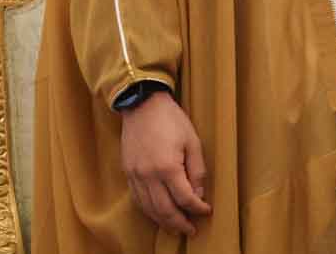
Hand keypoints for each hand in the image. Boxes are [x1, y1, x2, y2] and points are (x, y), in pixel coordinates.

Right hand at [120, 91, 210, 235]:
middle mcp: (148, 176)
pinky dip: (149, 211)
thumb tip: (198, 194)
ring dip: (163, 222)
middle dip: (179, 223)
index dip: (197, 208)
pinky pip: (138, 200)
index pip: (184, 198)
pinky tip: (158, 214)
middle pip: (164, 210)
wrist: (143, 106)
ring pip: (149, 209)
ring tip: (177, 227)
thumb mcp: (193, 141)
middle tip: (192, 230)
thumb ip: (197, 169)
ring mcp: (135, 176)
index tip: (207, 211)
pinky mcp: (128, 174)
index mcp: (167, 167)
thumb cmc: (172, 120)